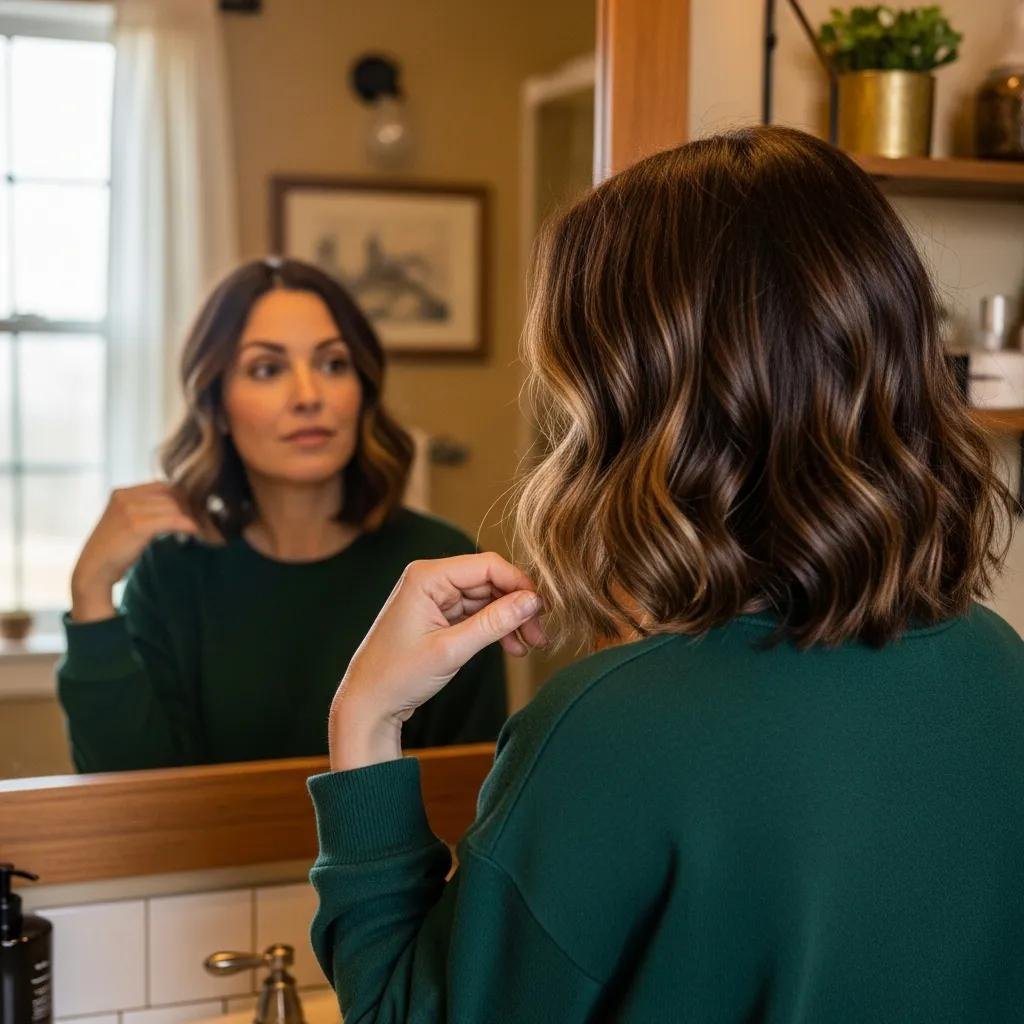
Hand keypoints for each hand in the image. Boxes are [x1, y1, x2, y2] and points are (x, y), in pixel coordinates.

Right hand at [70, 482, 200, 621]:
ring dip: (192, 517)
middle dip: (190, 507)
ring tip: (202, 529)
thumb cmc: (114, 551)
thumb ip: (147, 510)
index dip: (182, 497)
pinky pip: (173, 520)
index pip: (163, 486)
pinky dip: (188, 526)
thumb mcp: (128, 522)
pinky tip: (196, 533)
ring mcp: (129, 509)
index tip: (196, 511)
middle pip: (171, 494)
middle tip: (206, 520)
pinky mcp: (136, 524)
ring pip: (175, 507)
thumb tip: (181, 506)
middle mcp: (124, 497)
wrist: (93, 572)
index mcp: (121, 493)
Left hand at [329, 553, 547, 770]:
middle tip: (540, 635)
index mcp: (427, 575)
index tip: (542, 610)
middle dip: (517, 606)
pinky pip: (477, 612)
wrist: (367, 704)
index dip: (519, 584)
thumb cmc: (397, 676)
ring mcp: (435, 596)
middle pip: (490, 580)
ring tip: (529, 646)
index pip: (488, 565)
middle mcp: (431, 578)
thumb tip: (531, 602)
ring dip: (510, 619)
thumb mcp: (451, 650)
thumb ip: (493, 623)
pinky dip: (496, 628)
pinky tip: (513, 647)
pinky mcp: (439, 614)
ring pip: (487, 597)